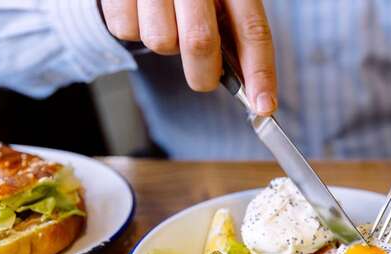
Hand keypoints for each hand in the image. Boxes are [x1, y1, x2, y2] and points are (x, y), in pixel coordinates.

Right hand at [101, 0, 276, 114]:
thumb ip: (232, 31)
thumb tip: (250, 88)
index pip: (251, 30)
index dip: (260, 72)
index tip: (264, 106)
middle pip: (200, 42)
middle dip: (204, 73)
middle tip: (204, 76)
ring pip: (161, 42)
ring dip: (166, 44)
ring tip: (167, 19)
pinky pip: (126, 31)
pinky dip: (134, 30)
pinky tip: (141, 10)